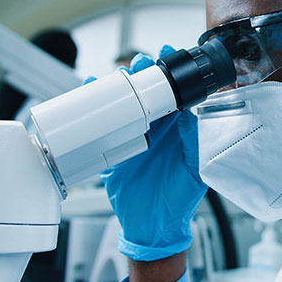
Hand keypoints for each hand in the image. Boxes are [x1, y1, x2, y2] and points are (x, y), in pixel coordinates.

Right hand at [100, 45, 206, 260]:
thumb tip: (189, 117)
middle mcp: (154, 130)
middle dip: (141, 74)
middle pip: (145, 93)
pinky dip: (91, 112)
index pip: (174, 94)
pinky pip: (99, 128)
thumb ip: (193, 145)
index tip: (168, 55)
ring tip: (113, 75)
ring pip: (122, 105)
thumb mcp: (194, 171)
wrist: (153, 227)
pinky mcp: (111, 151)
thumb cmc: (178, 200)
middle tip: (138, 64)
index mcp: (176, 130)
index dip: (170, 74)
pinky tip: (87, 96)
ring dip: (117, 87)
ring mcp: (131, 138)